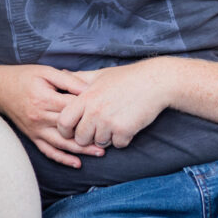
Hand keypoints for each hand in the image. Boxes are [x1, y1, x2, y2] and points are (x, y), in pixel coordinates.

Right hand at [0, 64, 106, 167]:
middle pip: (70, 128)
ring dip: (81, 150)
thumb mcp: (45, 71)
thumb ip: (67, 80)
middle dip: (90, 132)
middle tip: (111, 136)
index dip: (89, 109)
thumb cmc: (24, 76)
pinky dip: (62, 159)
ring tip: (100, 152)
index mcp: (44, 99)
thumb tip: (87, 89)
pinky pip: (48, 151)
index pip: (72, 108)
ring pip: (61, 144)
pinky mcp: (32, 136)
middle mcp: (39, 117)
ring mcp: (35, 129)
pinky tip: (77, 163)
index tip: (106, 110)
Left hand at [56, 59, 170, 148]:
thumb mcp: (100, 74)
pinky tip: (127, 124)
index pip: (63, 121)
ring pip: (99, 143)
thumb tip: (62, 72)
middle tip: (99, 127)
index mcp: (86, 97)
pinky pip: (117, 145)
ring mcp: (109, 122)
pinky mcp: (124, 131)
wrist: (155, 81)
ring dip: (106, 137)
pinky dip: (122, 139)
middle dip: (88, 136)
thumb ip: (79, 77)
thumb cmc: (126, 77)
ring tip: (115, 121)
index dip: (65, 129)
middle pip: (80, 138)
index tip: (72, 129)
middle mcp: (95, 110)